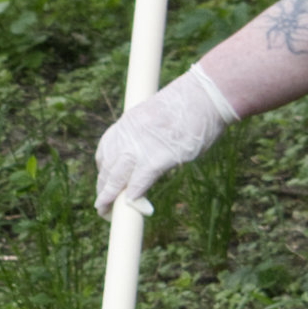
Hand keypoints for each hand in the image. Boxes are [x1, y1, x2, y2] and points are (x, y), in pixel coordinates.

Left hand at [92, 66, 238, 216]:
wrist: (204, 95)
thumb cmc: (189, 104)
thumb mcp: (157, 114)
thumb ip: (148, 134)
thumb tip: (152, 151)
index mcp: (127, 123)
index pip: (105, 151)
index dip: (104, 170)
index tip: (106, 180)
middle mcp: (128, 135)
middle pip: (107, 168)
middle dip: (103, 189)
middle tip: (102, 205)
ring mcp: (141, 147)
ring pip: (116, 178)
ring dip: (109, 198)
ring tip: (105, 213)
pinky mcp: (158, 158)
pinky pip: (139, 183)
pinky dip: (134, 197)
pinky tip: (132, 206)